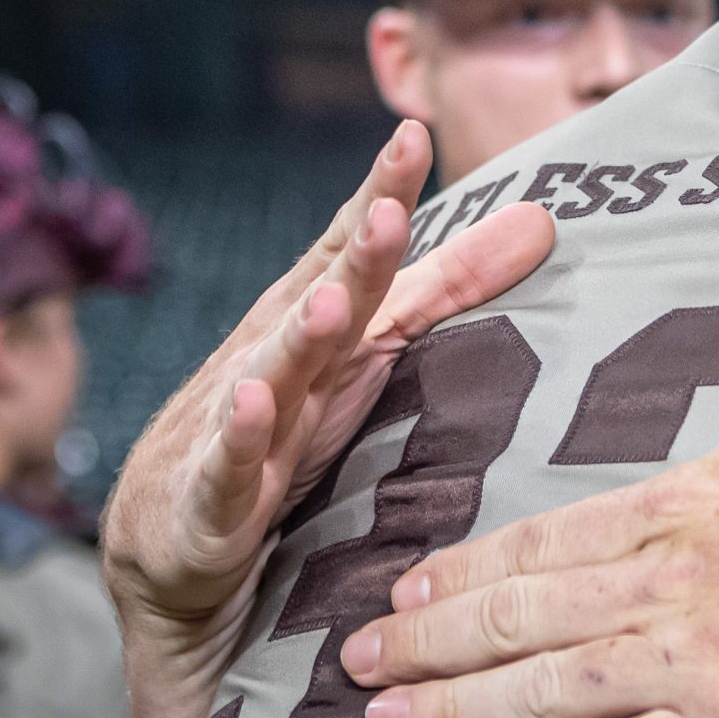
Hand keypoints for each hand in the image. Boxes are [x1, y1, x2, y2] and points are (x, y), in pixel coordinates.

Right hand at [100, 121, 554, 717]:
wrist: (179, 583)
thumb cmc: (282, 452)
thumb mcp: (373, 366)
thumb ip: (447, 292)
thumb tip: (539, 217)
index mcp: (312, 335)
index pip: (349, 257)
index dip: (381, 199)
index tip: (416, 134)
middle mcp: (268, 371)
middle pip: (318, 305)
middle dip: (354, 256)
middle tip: (394, 203)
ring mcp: (230, 437)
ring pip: (270, 379)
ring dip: (301, 336)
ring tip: (335, 295)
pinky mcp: (205, 511)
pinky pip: (225, 474)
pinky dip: (237, 440)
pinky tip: (252, 403)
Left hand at [345, 264, 718, 717]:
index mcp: (688, 501)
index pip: (546, 538)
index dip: (468, 568)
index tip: (409, 583)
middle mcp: (666, 581)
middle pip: (516, 615)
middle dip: (426, 638)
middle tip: (355, 658)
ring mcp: (688, 660)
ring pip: (535, 690)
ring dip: (450, 709)